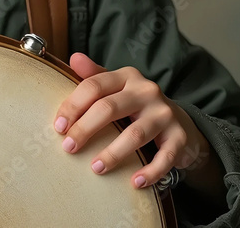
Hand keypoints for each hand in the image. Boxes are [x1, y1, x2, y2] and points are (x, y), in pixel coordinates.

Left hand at [54, 53, 219, 194]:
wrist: (180, 123)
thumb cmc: (137, 106)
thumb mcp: (117, 87)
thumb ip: (94, 75)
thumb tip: (74, 57)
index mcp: (127, 77)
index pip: (94, 86)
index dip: (73, 106)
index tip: (58, 127)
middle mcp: (146, 91)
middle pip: (109, 108)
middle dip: (85, 129)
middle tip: (68, 148)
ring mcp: (164, 114)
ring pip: (135, 134)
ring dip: (113, 154)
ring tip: (95, 168)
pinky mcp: (179, 137)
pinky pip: (164, 157)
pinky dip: (150, 171)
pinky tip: (135, 182)